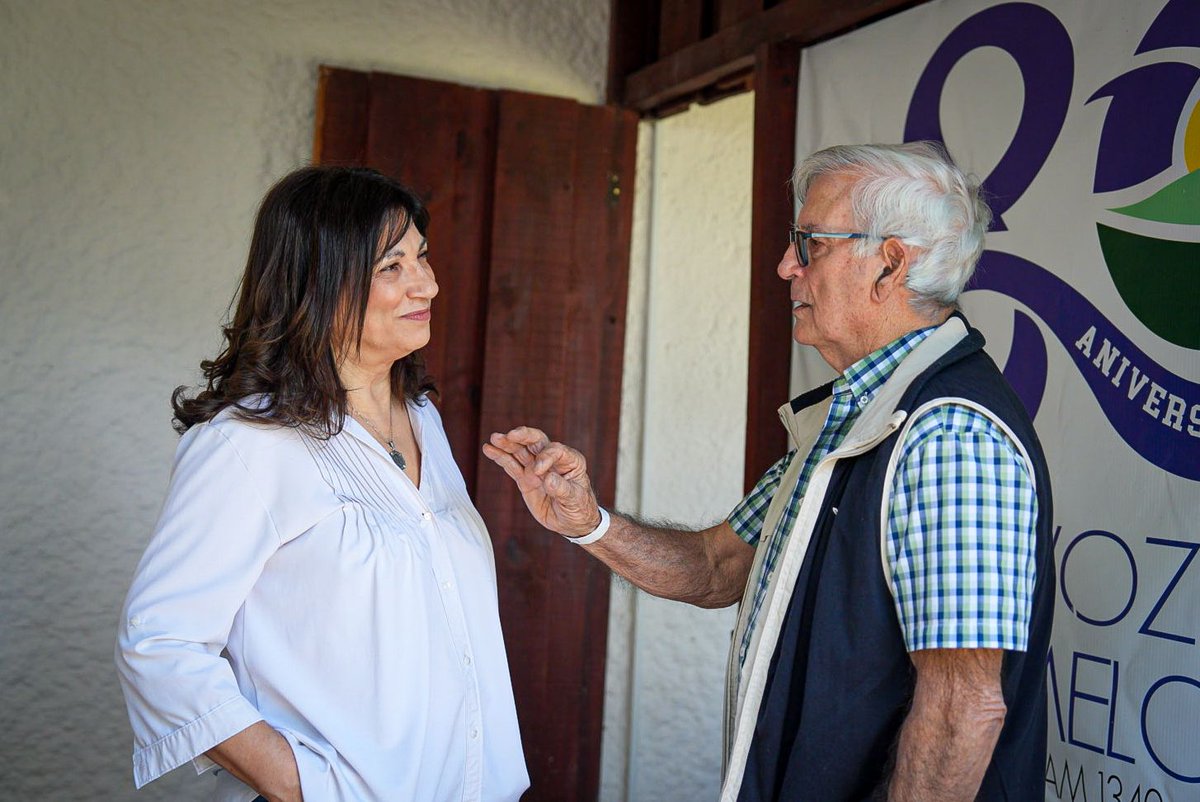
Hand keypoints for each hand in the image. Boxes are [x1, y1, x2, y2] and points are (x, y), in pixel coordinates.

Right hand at [483, 426, 601, 537]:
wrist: (572, 522)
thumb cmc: (579, 508)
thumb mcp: (575, 500)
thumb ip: (562, 489)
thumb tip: (548, 479)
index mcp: (570, 460)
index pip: (555, 450)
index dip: (545, 457)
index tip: (538, 472)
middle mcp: (552, 460)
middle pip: (536, 442)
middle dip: (523, 437)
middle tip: (510, 435)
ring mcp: (537, 468)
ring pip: (521, 452)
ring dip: (507, 444)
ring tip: (494, 439)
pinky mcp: (525, 479)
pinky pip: (512, 466)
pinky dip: (500, 458)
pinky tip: (489, 450)